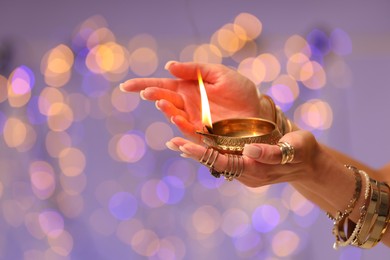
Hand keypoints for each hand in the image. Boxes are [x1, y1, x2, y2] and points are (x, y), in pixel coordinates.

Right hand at [120, 61, 274, 141]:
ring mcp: (194, 121)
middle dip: (154, 96)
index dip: (144, 85)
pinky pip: (188, 132)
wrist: (258, 112)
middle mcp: (188, 105)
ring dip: (166, 110)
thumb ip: (195, 69)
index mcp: (189, 89)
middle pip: (164, 100)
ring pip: (174, 116)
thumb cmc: (240, 91)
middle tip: (147, 93)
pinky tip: (175, 118)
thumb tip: (169, 66)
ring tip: (162, 102)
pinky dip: (180, 127)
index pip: (162, 86)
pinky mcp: (203, 135)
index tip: (126, 86)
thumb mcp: (219, 74)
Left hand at [166, 130, 320, 187]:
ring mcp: (245, 170)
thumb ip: (271, 153)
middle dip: (194, 152)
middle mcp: (246, 173)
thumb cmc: (303, 152)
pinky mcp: (245, 164)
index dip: (202, 153)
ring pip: (216, 160)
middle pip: (214, 162)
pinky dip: (209, 150)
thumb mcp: (293, 149)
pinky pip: (223, 157)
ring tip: (177, 141)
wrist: (308, 163)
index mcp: (256, 170)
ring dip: (198, 151)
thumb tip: (249, 150)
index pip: (223, 161)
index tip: (183, 144)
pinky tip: (197, 142)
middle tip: (172, 142)